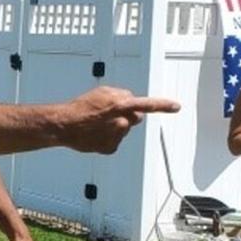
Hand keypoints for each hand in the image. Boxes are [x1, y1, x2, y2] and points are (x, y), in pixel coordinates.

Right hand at [63, 87, 179, 153]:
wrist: (65, 125)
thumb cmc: (80, 108)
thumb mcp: (102, 92)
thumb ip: (120, 94)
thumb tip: (129, 100)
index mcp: (122, 105)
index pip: (148, 104)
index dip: (163, 105)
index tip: (175, 106)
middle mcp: (122, 122)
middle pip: (135, 118)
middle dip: (127, 116)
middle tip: (109, 114)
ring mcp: (118, 137)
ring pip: (124, 130)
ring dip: (115, 127)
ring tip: (97, 124)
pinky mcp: (111, 148)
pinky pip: (115, 142)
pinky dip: (108, 138)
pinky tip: (95, 134)